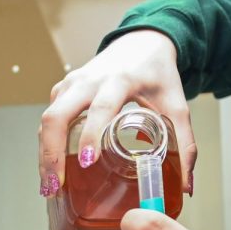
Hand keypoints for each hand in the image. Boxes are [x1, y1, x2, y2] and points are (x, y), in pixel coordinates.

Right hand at [37, 30, 197, 195]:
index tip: (86, 162)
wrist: (142, 43)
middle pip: (58, 115)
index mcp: (120, 80)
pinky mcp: (64, 88)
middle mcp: (90, 80)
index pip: (101, 108)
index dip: (90, 135)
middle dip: (52, 152)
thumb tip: (186, 186)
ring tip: (51, 187)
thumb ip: (184, 144)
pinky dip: (46, 143)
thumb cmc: (158, 74)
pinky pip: (48, 117)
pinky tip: (53, 168)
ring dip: (45, 153)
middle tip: (57, 186)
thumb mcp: (176, 104)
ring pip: (47, 118)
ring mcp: (72, 83)